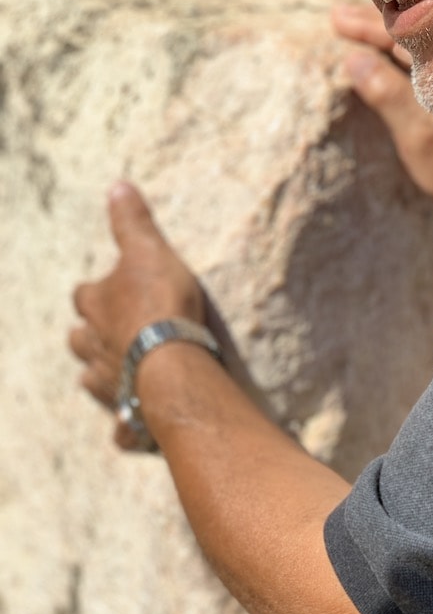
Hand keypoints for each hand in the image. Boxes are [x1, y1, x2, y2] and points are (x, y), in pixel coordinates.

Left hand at [69, 182, 204, 446]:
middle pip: (79, 340)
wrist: (173, 363)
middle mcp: (92, 346)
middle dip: (90, 337)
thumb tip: (118, 185)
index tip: (108, 290)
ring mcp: (107, 383)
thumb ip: (132, 222)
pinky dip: (127, 427)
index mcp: (95, 306)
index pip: (84, 294)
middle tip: (112, 334)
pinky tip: (136, 428)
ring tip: (121, 375)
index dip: (95, 292)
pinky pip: (122, 428)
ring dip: (103, 377)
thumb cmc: (160, 304)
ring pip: (93, 381)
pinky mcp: (127, 415)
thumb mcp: (150, 250)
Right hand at [331, 3, 432, 251]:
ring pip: (413, 51)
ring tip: (350, 30)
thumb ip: (387, 94)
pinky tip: (376, 60)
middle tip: (335, 17)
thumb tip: (353, 59)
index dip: (369, 24)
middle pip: (410, 37)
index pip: (407, 35)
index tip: (337, 18)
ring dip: (381, 41)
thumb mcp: (417, 133)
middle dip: (372, 26)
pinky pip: (416, 68)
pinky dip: (393, 60)